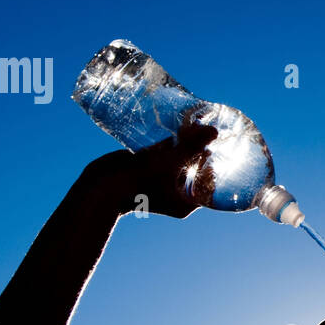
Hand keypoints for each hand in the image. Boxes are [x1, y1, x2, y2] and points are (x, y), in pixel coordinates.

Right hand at [82, 122, 217, 218]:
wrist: (99, 187)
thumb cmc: (138, 181)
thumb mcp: (169, 162)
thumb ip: (191, 147)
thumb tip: (214, 131)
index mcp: (186, 202)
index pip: (210, 182)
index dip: (218, 163)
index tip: (225, 144)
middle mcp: (175, 193)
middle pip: (196, 168)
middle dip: (202, 149)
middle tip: (211, 129)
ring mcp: (160, 181)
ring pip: (180, 159)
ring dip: (186, 143)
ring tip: (197, 122)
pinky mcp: (147, 170)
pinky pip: (164, 155)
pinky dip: (170, 142)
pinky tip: (177, 124)